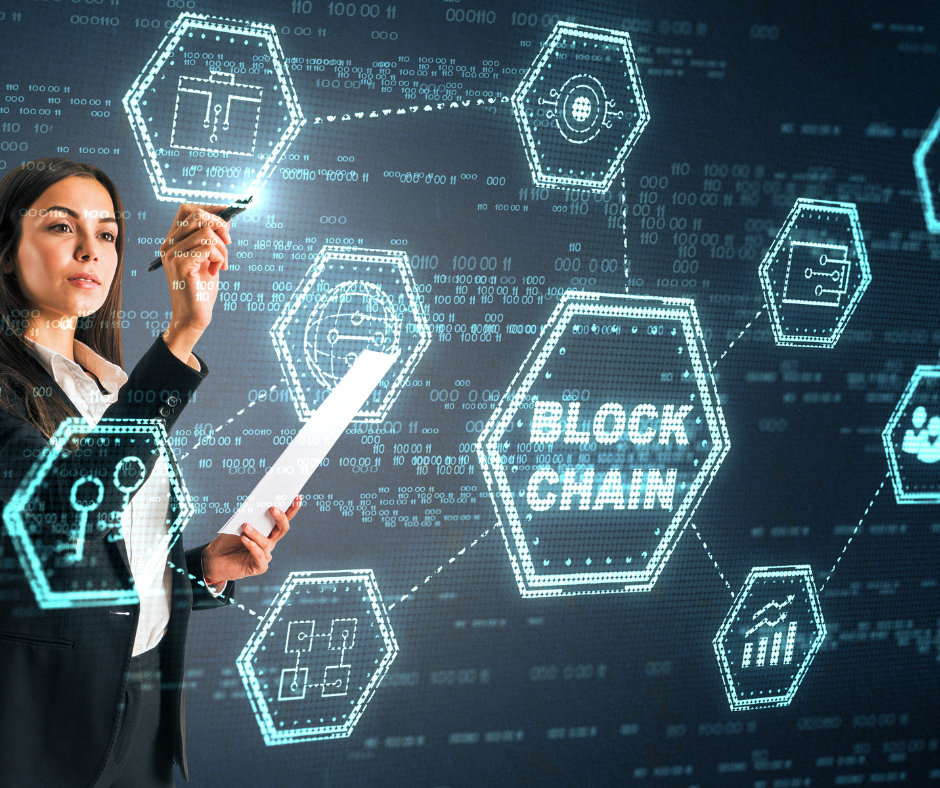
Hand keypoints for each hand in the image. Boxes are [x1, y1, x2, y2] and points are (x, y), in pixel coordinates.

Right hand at [159, 204, 231, 360]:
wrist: (194, 317)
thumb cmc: (202, 290)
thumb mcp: (209, 260)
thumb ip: (213, 240)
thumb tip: (226, 220)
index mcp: (173, 242)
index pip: (187, 210)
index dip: (209, 208)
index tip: (226, 213)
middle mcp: (168, 245)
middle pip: (197, 215)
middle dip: (220, 225)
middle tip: (228, 243)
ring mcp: (172, 254)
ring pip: (207, 232)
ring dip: (223, 248)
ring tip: (222, 265)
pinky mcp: (181, 265)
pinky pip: (209, 247)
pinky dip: (220, 257)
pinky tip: (218, 270)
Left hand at [201, 496, 301, 584]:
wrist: (213, 560)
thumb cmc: (227, 540)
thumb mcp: (237, 525)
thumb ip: (248, 518)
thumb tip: (255, 507)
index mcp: (268, 531)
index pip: (283, 518)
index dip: (292, 508)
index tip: (297, 496)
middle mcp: (270, 542)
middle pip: (283, 529)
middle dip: (281, 517)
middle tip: (272, 508)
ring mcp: (265, 555)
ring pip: (267, 542)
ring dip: (256, 533)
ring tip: (245, 525)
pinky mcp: (259, 567)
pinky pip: (260, 557)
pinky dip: (252, 547)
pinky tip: (244, 540)